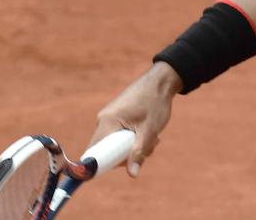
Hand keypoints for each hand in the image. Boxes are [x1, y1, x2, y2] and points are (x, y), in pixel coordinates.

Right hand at [90, 62, 182, 176]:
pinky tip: (148, 132)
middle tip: (148, 148)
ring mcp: (110, 119)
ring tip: (153, 137)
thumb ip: (139, 152)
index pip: (94, 151)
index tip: (119, 167)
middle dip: (128, 154)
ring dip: (135, 146)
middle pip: (107, 151)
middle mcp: (104, 120)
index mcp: (107, 122)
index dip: (102, 164)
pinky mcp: (117, 118)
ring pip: (117, 144)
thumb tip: (133, 174)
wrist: (161, 82)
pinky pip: (120, 136)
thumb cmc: (155, 103)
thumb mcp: (149, 131)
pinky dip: (134, 139)